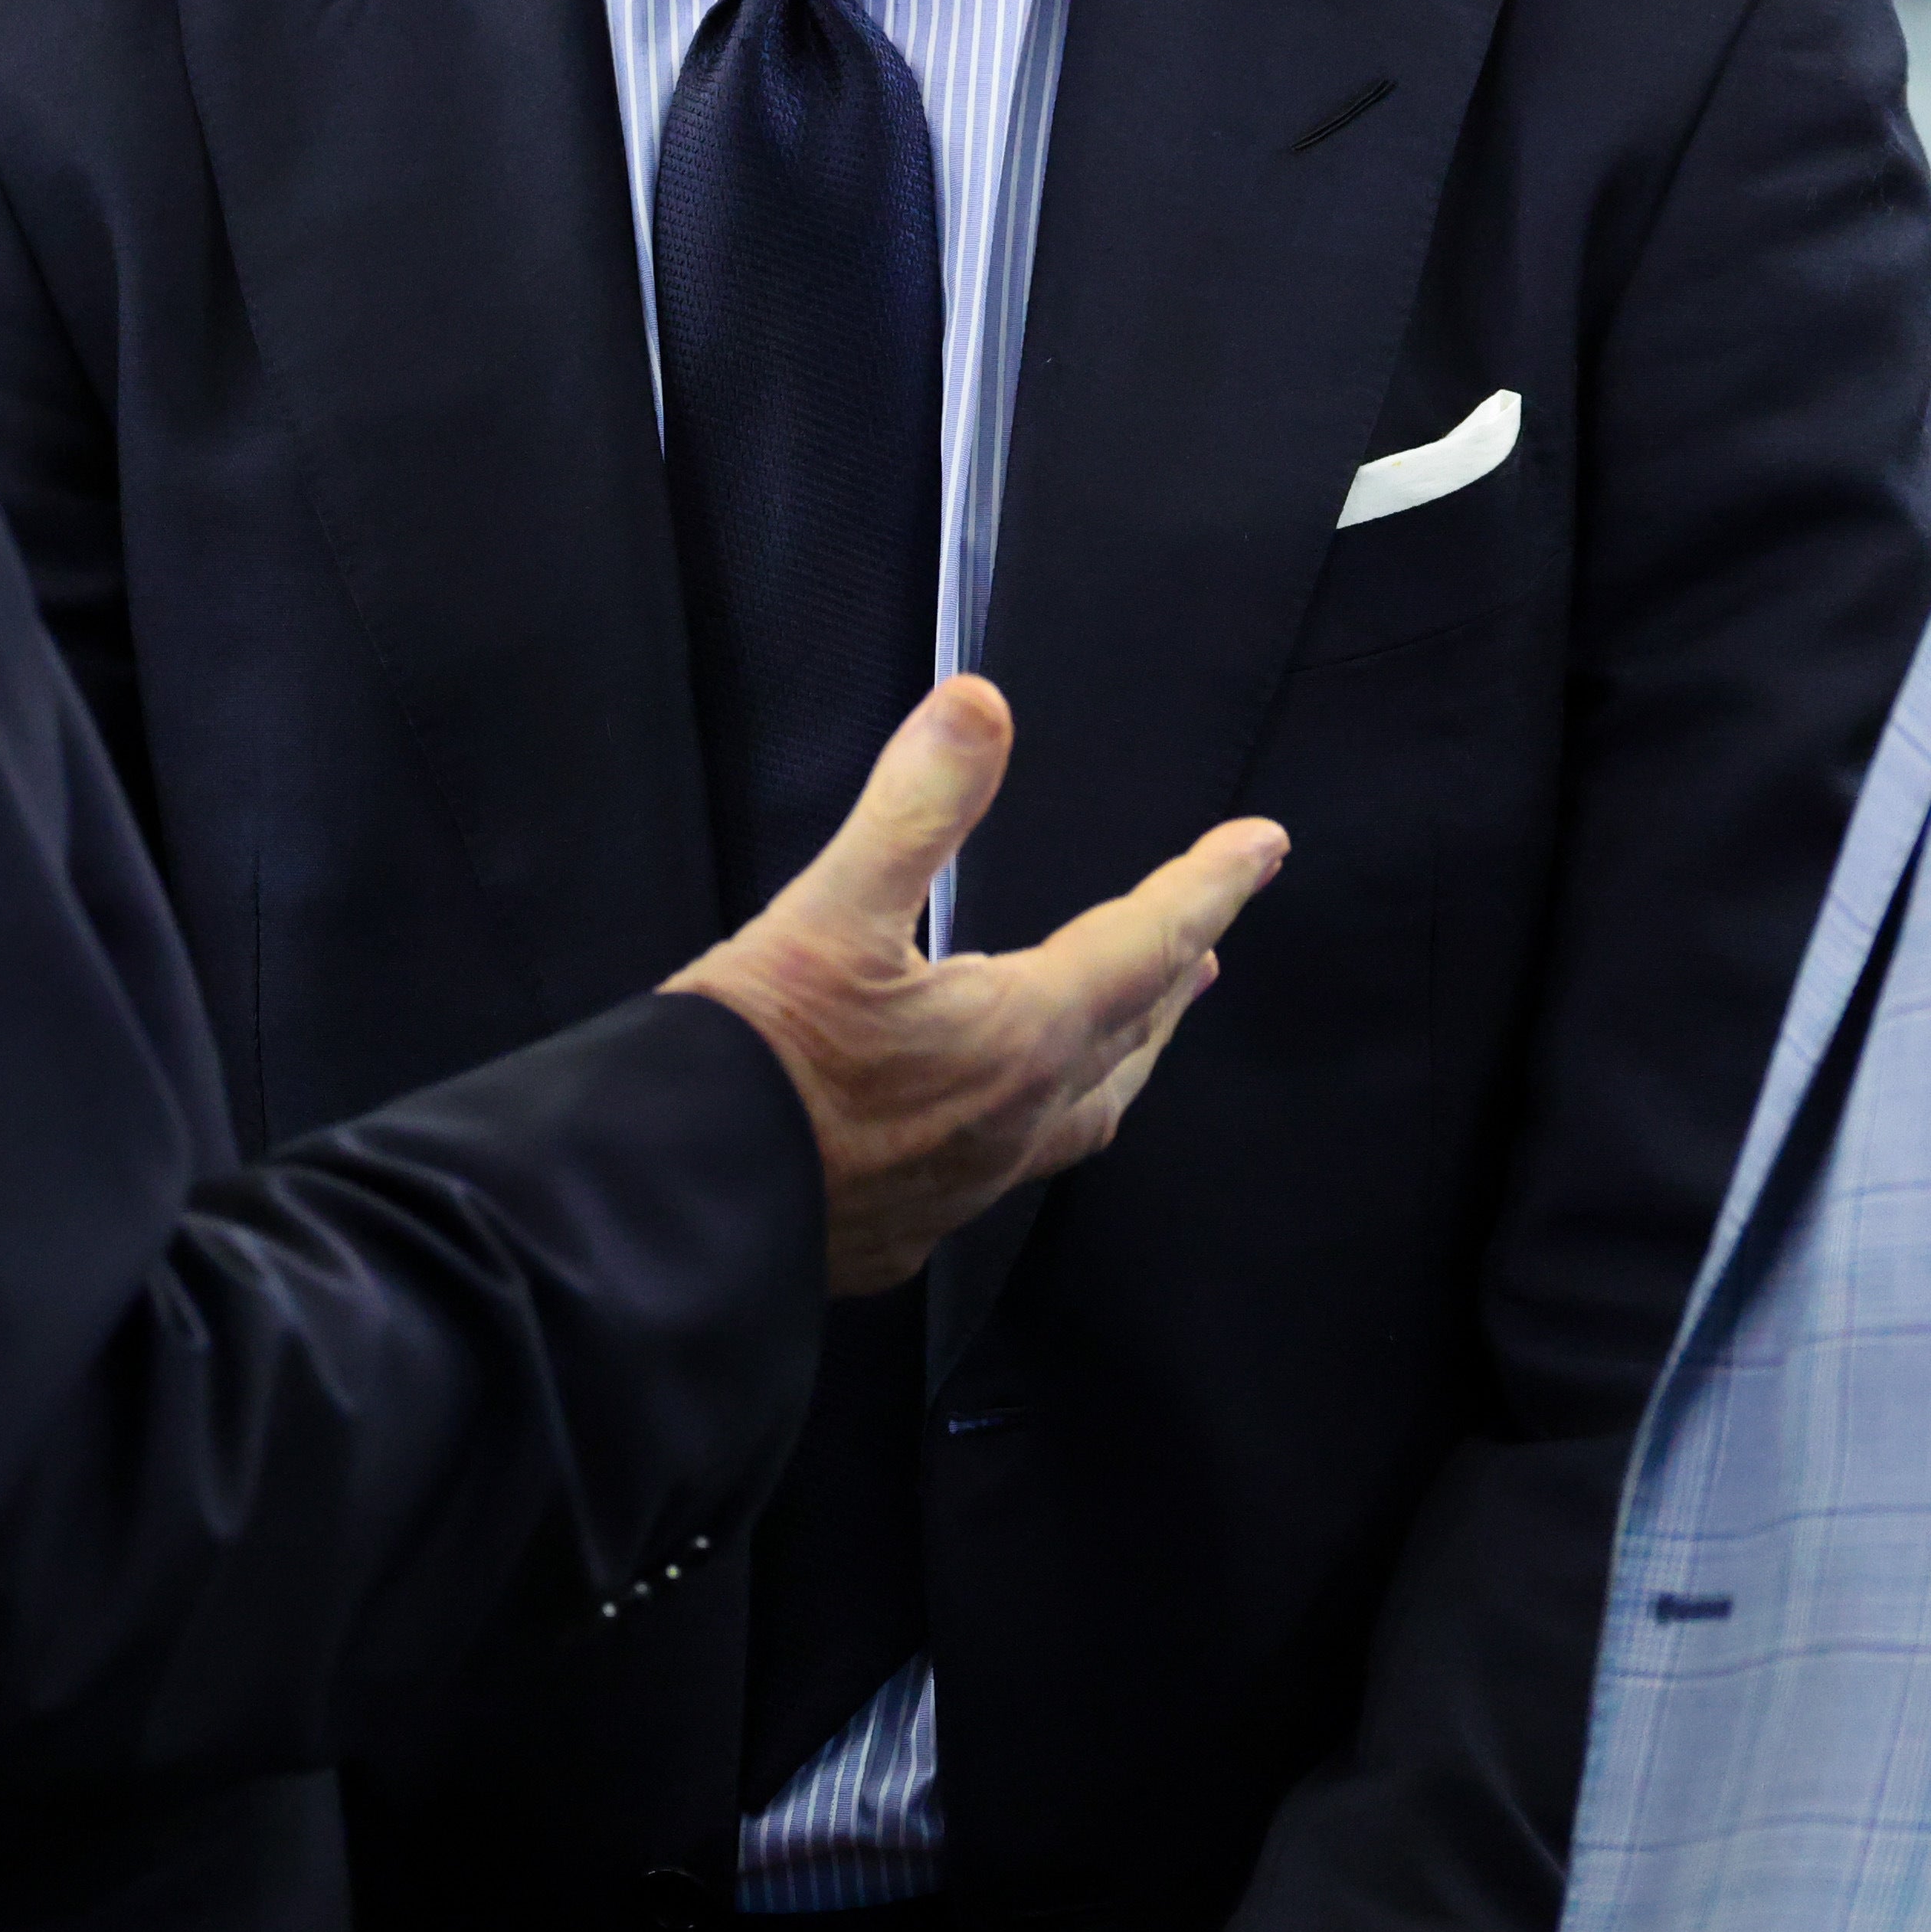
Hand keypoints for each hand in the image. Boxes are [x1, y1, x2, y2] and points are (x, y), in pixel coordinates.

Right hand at [667, 677, 1285, 1294]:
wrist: (666, 1216)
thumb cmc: (751, 1062)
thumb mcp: (827, 910)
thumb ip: (914, 805)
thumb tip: (982, 703)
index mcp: (1021, 1037)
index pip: (1148, 944)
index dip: (1210, 885)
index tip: (1264, 844)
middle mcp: (1016, 1121)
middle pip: (1133, 1034)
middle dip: (1176, 972)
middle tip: (1210, 930)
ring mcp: (968, 1185)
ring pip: (1084, 1110)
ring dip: (1123, 1049)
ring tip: (1137, 1020)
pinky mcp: (909, 1228)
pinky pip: (1014, 1161)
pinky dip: (1043, 1112)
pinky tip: (1001, 1108)